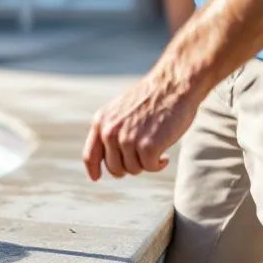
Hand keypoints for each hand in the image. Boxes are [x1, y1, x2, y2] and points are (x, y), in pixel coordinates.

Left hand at [82, 72, 202, 180]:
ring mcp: (128, 139)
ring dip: (146, 164)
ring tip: (156, 149)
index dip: (93, 169)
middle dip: (129, 167)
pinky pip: (149, 168)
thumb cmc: (151, 98)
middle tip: (143, 157)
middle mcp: (110, 131)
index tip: (96, 178)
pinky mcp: (147, 146)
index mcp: (101, 121)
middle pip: (114, 167)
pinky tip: (165, 156)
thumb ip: (111, 129)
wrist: (172, 85)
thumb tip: (108, 157)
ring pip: (133, 169)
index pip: (90, 155)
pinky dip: (158, 165)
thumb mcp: (121, 109)